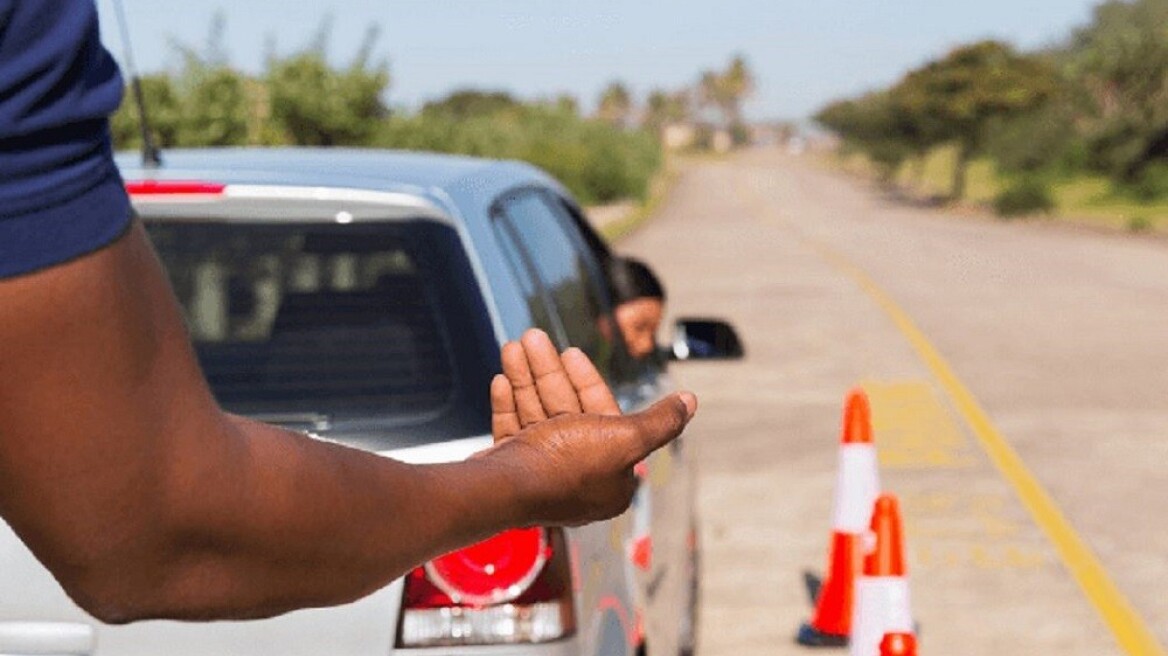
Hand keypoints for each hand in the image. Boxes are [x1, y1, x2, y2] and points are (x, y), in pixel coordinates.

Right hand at [481, 329, 696, 525]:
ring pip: (536, 414)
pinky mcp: (511, 470)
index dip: (587, 381)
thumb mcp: (626, 439)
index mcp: (609, 477)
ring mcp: (540, 474)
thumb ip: (660, 421)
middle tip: (533, 337)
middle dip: (549, 371)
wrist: (501, 491)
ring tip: (515, 345)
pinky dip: (509, 403)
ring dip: (526, 377)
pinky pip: (512, 430)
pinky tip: (502, 378)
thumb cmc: (565, 466)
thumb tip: (690, 402)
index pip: (603, 416)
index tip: (571, 352)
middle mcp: (576, 477)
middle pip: (565, 410)